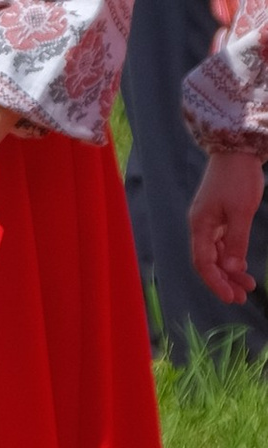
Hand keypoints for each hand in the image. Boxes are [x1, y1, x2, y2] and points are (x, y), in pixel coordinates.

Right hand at [192, 149, 265, 305]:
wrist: (236, 150)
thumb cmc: (238, 178)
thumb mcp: (241, 211)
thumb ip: (236, 241)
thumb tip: (232, 268)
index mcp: (201, 225)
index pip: (203, 262)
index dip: (216, 282)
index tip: (231, 296)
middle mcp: (201, 226)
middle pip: (208, 261)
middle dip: (224, 281)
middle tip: (241, 297)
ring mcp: (209, 221)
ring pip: (216, 254)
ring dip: (229, 271)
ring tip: (247, 285)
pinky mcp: (218, 217)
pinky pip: (221, 243)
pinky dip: (231, 256)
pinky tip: (241, 265)